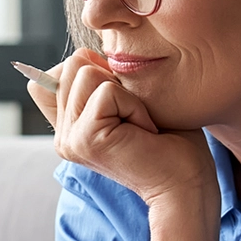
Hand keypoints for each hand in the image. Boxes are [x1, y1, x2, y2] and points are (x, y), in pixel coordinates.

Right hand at [25, 49, 213, 212]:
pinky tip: (144, 132)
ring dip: (125, 93)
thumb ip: (100, 81)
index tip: (122, 105)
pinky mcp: (85, 139)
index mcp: (69, 128)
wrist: (186, 185)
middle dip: (113, 79)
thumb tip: (86, 55)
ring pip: (86, 72)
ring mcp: (69, 139)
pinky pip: (107, 91)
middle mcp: (63, 136)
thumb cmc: (170, 143)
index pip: (54, 74)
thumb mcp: (129, 101)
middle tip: (135, 116)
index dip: (92, 72)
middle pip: (72, 64)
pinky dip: (134, 105)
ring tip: (139, 125)